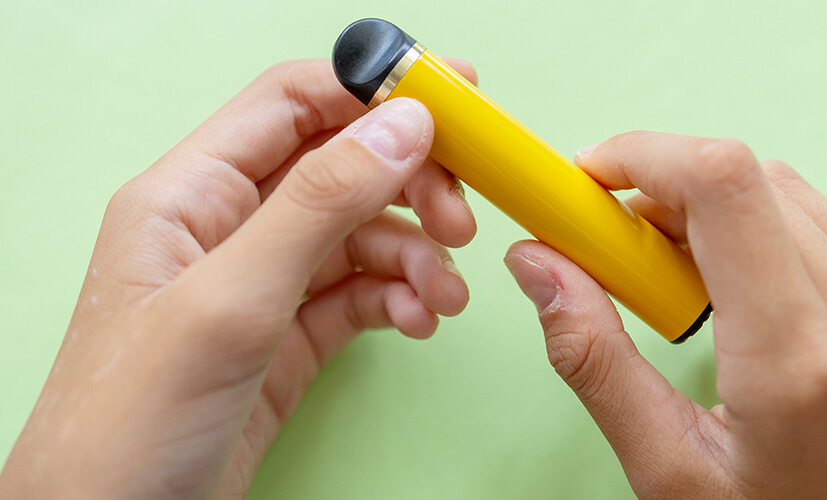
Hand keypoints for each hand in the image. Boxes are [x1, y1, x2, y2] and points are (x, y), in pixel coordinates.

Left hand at [0, 59, 477, 498]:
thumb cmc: (129, 422)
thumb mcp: (229, 300)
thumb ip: (317, 205)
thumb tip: (399, 126)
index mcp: (190, 194)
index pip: (291, 104)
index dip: (371, 92)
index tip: (449, 108)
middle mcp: (229, 228)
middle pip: (340, 167)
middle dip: (409, 185)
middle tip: (459, 219)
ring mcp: (263, 283)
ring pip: (362, 235)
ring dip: (416, 257)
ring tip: (444, 298)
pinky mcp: (290, 334)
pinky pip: (363, 293)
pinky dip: (401, 301)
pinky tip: (418, 324)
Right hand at [505, 132, 826, 497]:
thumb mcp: (670, 473)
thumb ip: (594, 361)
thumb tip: (539, 266)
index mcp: (802, 363)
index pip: (724, 185)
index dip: (644, 154)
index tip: (591, 176)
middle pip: (752, 180)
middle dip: (669, 193)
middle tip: (623, 250)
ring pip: (794, 197)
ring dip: (720, 217)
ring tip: (685, 287)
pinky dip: (772, 242)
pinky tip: (749, 301)